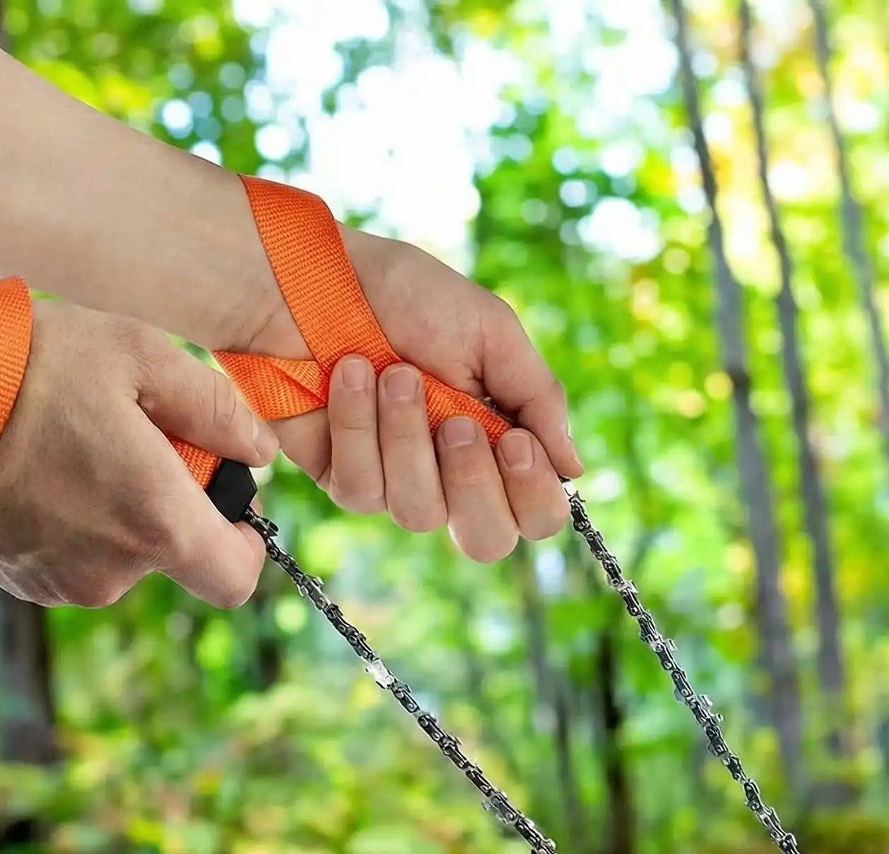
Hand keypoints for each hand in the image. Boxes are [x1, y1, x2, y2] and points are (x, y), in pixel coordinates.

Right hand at [0, 300, 276, 607]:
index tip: (226, 494)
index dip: (246, 541)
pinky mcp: (24, 581)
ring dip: (126, 506)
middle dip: (177, 503)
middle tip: (139, 439)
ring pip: (128, 553)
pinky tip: (47, 463)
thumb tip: (260, 449)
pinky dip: (83, 518)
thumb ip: (216, 409)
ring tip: (81, 441)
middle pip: (179, 554)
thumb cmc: (24, 367)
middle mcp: (114, 572)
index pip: (238, 577)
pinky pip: (82, 556)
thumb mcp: (139, 356)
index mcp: (156, 525)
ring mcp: (64, 584)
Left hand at [243, 228, 581, 563]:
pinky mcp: (346, 479)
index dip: (533, 494)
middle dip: (474, 482)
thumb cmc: (407, 297)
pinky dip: (359, 427)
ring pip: (421, 513)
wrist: (314, 279)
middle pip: (487, 540)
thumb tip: (574, 466)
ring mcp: (399, 483)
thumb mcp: (491, 332)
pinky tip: (351, 377)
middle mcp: (453, 476)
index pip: (537, 514)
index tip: (516, 441)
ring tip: (394, 374)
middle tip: (456, 422)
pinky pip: (364, 489)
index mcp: (499, 444)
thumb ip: (538, 398)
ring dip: (408, 437)